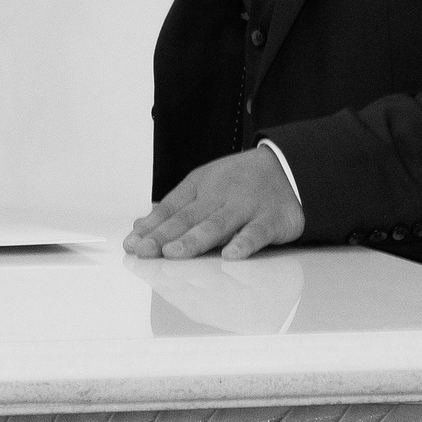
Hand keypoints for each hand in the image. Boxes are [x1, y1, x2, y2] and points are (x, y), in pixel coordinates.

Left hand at [124, 151, 304, 262]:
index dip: (151, 227)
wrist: (289, 166)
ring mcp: (247, 206)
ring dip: (194, 240)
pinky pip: (257, 232)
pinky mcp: (273, 219)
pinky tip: (230, 255)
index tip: (132, 244)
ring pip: (218, 225)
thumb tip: (140, 226)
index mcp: (201, 186)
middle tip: (145, 251)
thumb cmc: (240, 183)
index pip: (171, 209)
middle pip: (189, 218)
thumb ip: (174, 209)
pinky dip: (244, 243)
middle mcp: (221, 195)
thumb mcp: (204, 187)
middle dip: (164, 236)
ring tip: (174, 253)